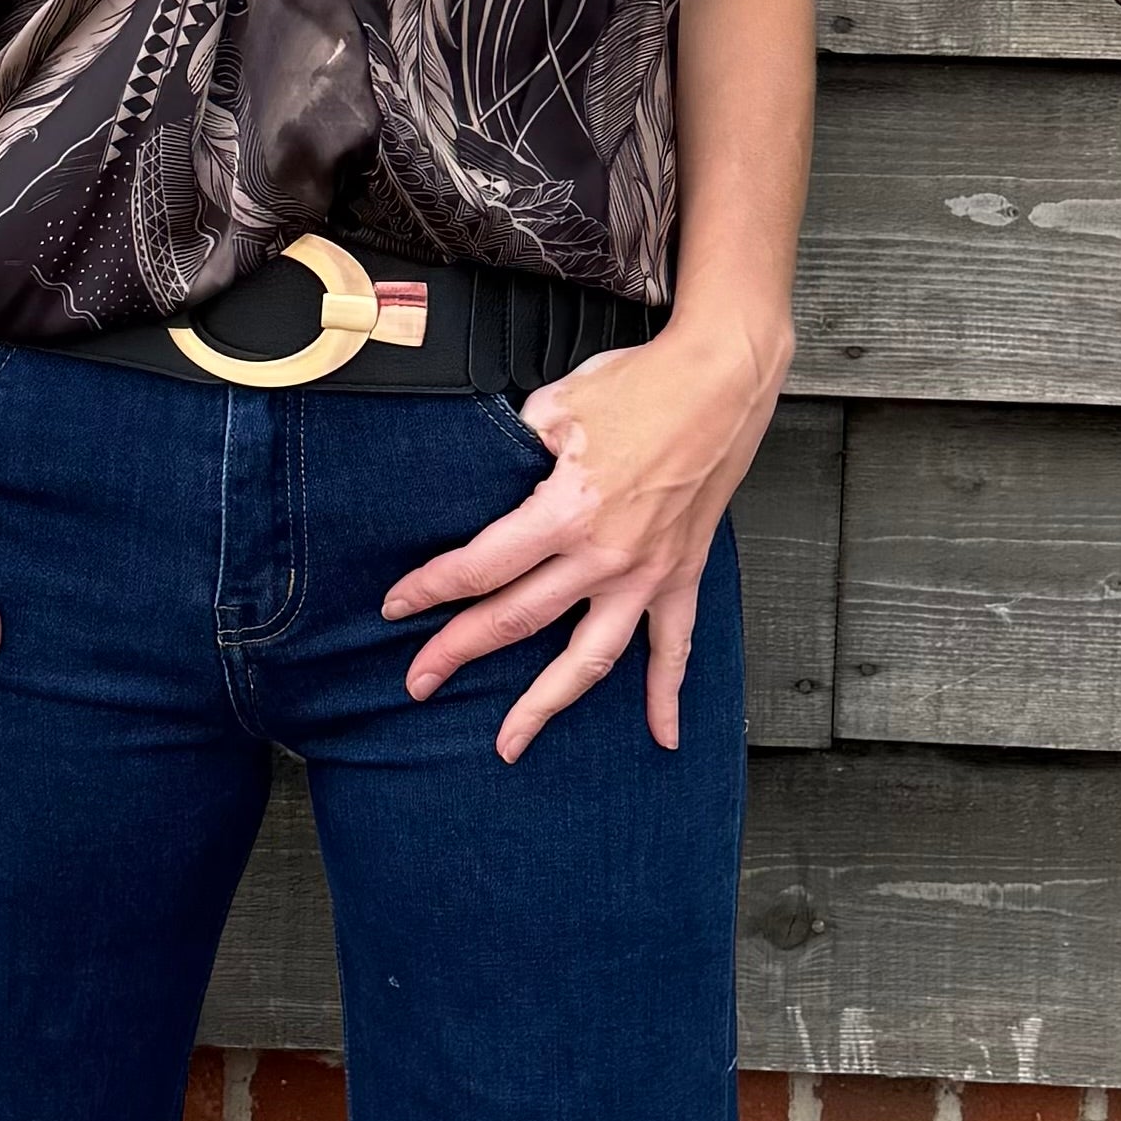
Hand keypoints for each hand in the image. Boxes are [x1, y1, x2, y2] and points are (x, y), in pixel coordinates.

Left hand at [381, 310, 790, 761]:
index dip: (430, 589)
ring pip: (588, 659)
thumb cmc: (641, 385)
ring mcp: (646, 574)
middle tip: (417, 681)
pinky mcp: (681, 575)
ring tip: (510, 743)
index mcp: (565, 511)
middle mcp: (604, 555)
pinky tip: (661, 737)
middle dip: (458, 653)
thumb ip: (516, 449)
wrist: (723, 378)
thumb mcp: (557, 407)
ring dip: (545, 706)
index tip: (397, 607)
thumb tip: (491, 475)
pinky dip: (667, 696)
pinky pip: (674, 648)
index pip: (480, 567)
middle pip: (516, 620)